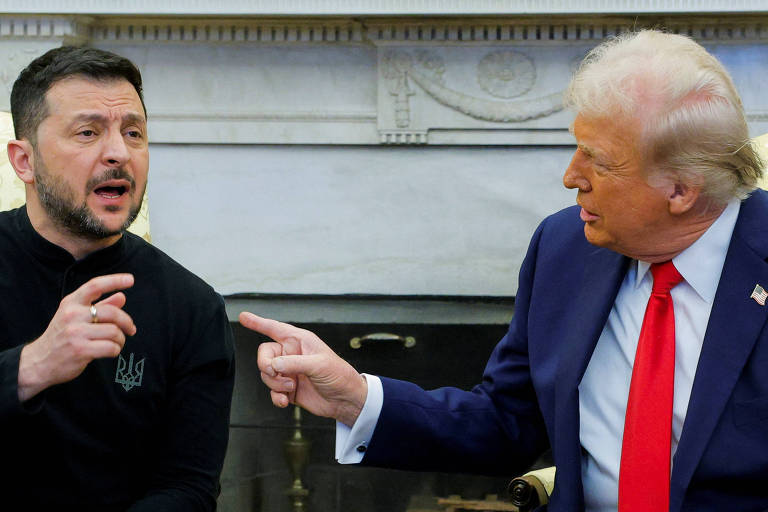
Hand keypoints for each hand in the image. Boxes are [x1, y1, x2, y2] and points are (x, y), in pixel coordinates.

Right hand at [18, 273, 136, 401]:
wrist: (38, 362)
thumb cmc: (61, 338)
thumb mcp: (75, 317)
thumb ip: (100, 306)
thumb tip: (122, 296)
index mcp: (71, 303)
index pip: (95, 285)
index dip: (114, 281)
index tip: (130, 279)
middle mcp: (72, 315)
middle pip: (112, 312)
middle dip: (127, 322)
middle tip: (131, 329)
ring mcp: (75, 333)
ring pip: (114, 332)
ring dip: (121, 339)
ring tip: (116, 343)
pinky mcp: (80, 350)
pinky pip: (111, 347)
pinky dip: (116, 350)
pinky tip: (110, 351)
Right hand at [239, 312, 367, 426]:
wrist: (345, 400)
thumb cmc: (339, 375)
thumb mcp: (319, 365)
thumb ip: (294, 363)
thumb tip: (273, 365)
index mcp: (299, 341)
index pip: (274, 328)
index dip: (258, 322)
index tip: (243, 316)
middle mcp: (291, 354)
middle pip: (264, 355)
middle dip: (266, 366)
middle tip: (276, 373)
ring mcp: (289, 372)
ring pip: (266, 374)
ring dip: (275, 383)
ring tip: (291, 387)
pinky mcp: (288, 389)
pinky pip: (272, 391)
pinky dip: (275, 397)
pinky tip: (284, 401)